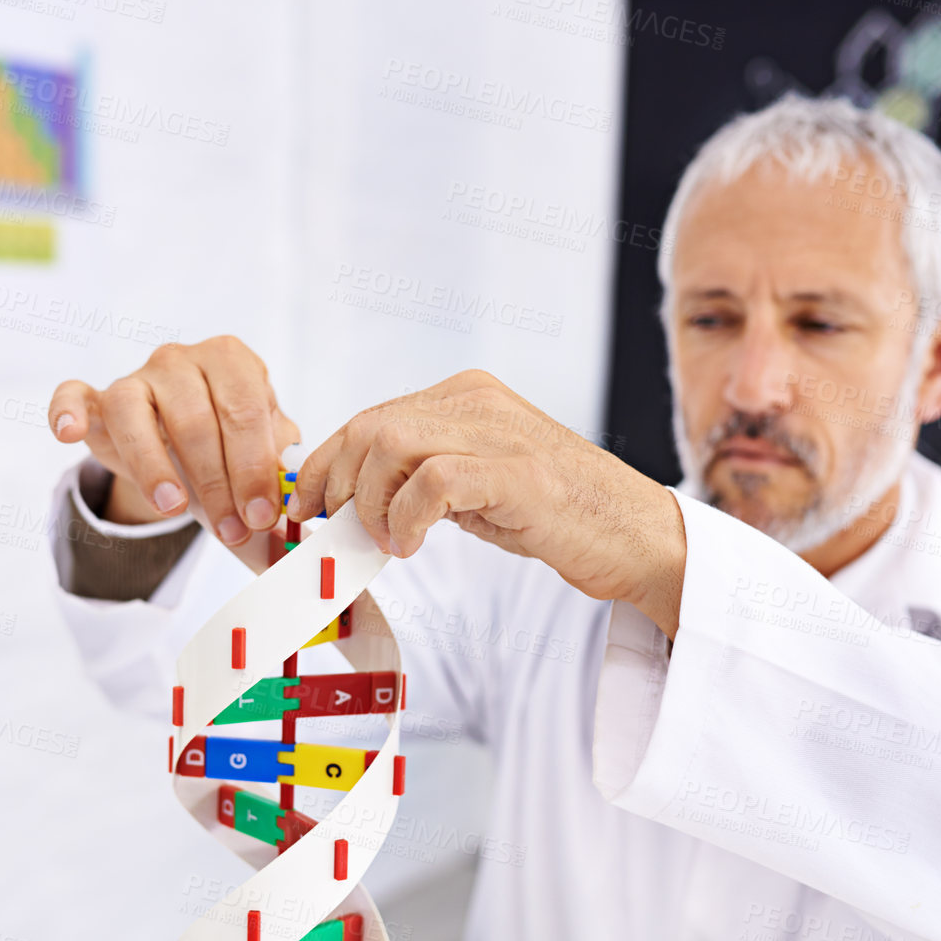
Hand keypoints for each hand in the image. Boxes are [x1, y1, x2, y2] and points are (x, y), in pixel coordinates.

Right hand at [48, 337, 300, 545]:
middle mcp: (182, 360)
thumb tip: (295, 530)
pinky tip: (69, 433)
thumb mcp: (259, 462)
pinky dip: (67, 410)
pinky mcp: (95, 399)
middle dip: (215, 482)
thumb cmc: (228, 450)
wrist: (183, 449)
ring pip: (135, 411)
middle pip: (195, 418)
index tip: (260, 515)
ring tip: (172, 508)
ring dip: (153, 465)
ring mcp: (136, 376)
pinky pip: (73, 394)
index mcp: (233, 363)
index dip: (254, 466)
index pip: (245, 410)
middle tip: (230, 530)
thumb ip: (277, 486)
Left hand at [283, 370, 686, 637]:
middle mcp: (479, 400)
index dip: (325, 463)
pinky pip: (433, 480)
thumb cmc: (557, 515)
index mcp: (466, 396)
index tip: (305, 506)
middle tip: (338, 532)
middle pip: (370, 427)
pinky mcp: (519, 473)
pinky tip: (411, 545)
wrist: (636, 535)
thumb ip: (424, 477)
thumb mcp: (477, 484)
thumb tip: (354, 501)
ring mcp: (500, 432)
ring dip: (371, 502)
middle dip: (338, 484)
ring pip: (391, 444)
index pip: (370, 417)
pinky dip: (405, 517)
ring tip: (385, 543)